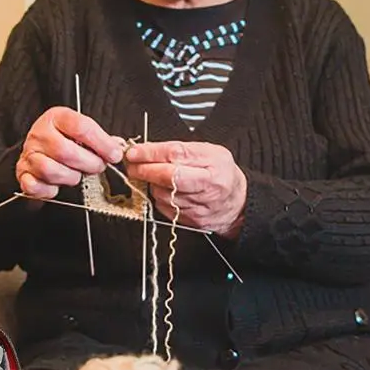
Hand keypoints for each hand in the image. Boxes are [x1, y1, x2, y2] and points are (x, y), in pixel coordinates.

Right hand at [16, 107, 123, 198]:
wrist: (37, 146)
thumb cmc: (63, 139)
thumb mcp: (80, 131)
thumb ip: (100, 139)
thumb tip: (117, 148)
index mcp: (57, 118)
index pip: (81, 128)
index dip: (102, 143)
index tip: (114, 155)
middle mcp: (40, 133)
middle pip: (66, 151)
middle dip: (89, 163)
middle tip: (97, 167)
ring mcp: (29, 153)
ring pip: (51, 170)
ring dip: (70, 177)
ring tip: (77, 175)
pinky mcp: (22, 173)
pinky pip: (35, 186)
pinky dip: (49, 190)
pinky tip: (57, 186)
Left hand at [125, 141, 246, 237]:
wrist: (237, 204)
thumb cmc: (221, 174)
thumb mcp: (210, 152)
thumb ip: (182, 149)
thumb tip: (149, 149)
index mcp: (213, 164)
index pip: (176, 154)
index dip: (151, 153)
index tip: (134, 152)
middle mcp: (207, 186)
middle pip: (168, 176)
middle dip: (144, 169)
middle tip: (131, 164)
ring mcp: (198, 206)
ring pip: (162, 193)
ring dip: (151, 184)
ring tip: (153, 176)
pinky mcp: (189, 220)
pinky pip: (164, 207)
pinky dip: (158, 197)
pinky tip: (164, 190)